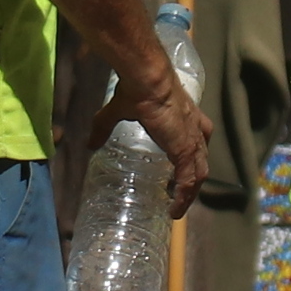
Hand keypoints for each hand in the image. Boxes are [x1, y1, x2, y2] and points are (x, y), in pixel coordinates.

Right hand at [94, 48, 211, 198]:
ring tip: (176, 208)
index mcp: (186, 118)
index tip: (181, 172)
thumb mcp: (119, 111)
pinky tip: (174, 210)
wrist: (149, 81)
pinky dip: (183, 197)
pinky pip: (189, 180)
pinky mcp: (186, 150)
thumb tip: (90, 143)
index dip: (191, 157)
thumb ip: (104, 127)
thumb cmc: (137, 90)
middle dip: (192, 180)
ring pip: (198, 174)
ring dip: (189, 193)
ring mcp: (193, 141)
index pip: (196, 141)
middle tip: (178, 195)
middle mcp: (195, 130)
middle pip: (201, 161)